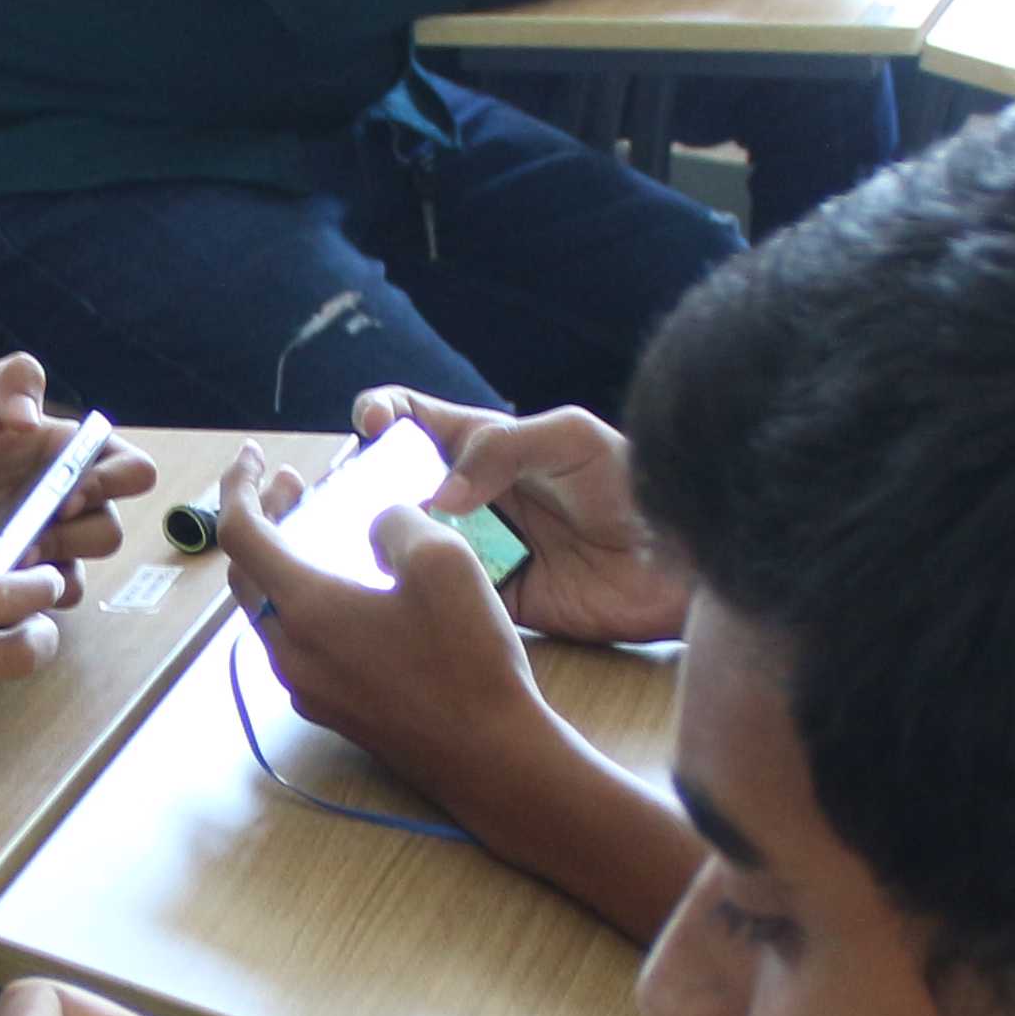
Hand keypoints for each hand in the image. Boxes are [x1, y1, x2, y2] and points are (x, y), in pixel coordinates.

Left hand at [0, 356, 153, 588]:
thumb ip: (10, 381)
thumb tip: (29, 418)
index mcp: (79, 460)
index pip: (135, 472)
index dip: (115, 483)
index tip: (69, 486)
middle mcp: (75, 510)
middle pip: (110, 534)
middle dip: (75, 534)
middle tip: (33, 526)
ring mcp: (48, 553)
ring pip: (80, 580)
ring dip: (47, 571)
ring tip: (8, 555)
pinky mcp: (18, 586)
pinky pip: (40, 608)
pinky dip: (24, 599)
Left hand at [215, 450, 578, 838]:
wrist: (490, 757)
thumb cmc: (466, 659)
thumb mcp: (442, 561)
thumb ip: (396, 522)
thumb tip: (376, 527)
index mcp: (303, 609)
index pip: (240, 534)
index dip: (241, 487)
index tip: (254, 457)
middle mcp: (289, 652)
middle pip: (248, 573)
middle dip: (266, 520)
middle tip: (296, 485)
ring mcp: (307, 687)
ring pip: (271, 610)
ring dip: (285, 562)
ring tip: (324, 530)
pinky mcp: (332, 708)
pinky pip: (299, 642)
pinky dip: (307, 601)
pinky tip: (352, 589)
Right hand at [354, 386, 685, 645]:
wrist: (675, 565)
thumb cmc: (631, 485)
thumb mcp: (571, 440)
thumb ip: (504, 448)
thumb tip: (437, 494)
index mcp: (483, 446)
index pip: (414, 420)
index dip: (380, 415)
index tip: (369, 427)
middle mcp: (468, 497)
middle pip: (392, 485)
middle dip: (357, 485)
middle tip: (338, 496)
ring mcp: (473, 549)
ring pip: (404, 542)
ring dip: (371, 542)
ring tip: (345, 544)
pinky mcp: (487, 600)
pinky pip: (438, 596)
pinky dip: (409, 593)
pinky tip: (387, 591)